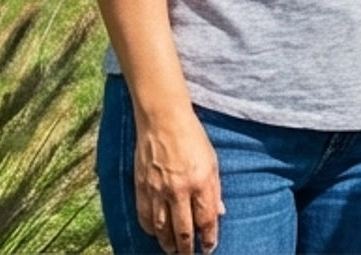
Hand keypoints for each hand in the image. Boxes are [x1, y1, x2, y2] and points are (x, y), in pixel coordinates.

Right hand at [134, 105, 221, 254]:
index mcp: (201, 182)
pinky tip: (155, 234)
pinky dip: (150, 229)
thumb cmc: (191, 137)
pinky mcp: (141, 187)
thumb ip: (215, 189)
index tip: (210, 247)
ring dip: (168, 243)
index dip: (208, 238)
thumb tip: (219, 212)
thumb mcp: (212, 161)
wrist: (162, 119)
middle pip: (183, 230)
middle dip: (188, 248)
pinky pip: (145, 216)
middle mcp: (179, 190)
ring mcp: (157, 190)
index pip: (206, 220)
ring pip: (161, 228)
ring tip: (173, 250)